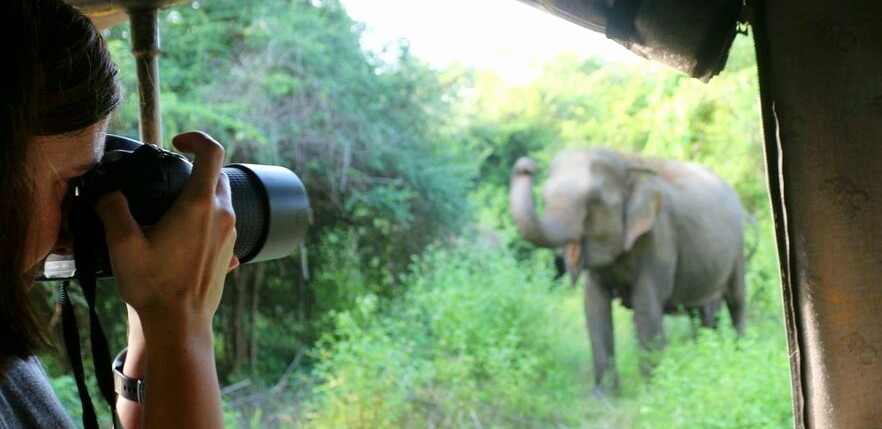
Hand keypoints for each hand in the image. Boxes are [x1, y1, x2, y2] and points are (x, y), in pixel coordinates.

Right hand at [96, 131, 237, 333]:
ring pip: (221, 201)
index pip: (212, 153)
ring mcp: (230, 235)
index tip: (176, 142)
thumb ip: (113, 209)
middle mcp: (222, 216)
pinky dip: (205, 220)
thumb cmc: (153, 286)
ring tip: (171, 210)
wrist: (179, 325)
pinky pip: (222, 225)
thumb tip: (109, 193)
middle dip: (196, 168)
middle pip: (218, 175)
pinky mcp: (230, 253)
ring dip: (201, 196)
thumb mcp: (122, 244)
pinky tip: (182, 238)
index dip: (195, 138)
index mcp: (199, 205)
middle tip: (169, 177)